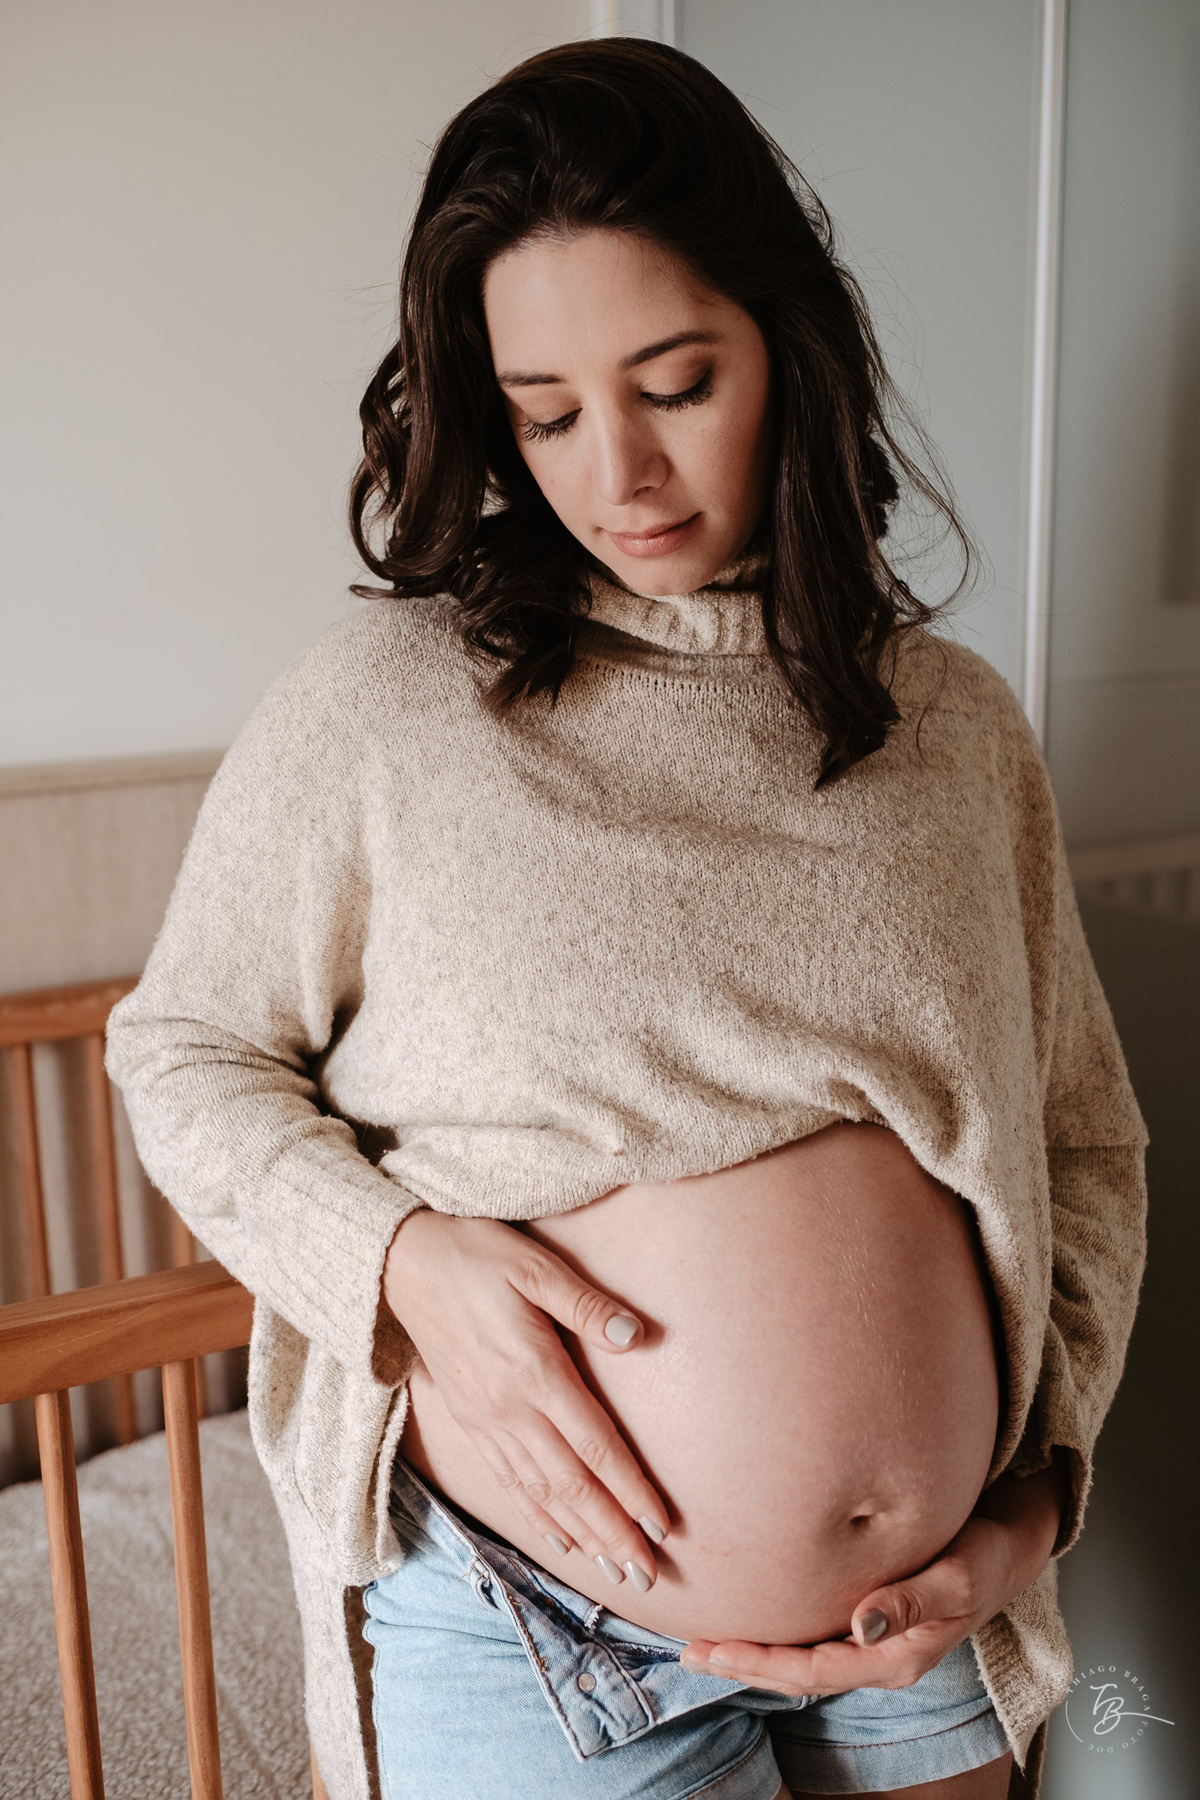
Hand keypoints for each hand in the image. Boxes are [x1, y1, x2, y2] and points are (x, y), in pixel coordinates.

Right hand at [382, 1209, 669, 1583]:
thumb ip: (588, 1305)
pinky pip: (508, 1483)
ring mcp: (486, 1422)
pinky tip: (560, 1540)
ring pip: (541, 1495)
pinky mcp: (468, 1422)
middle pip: (572, 1487)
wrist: (403, 1264)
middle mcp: (509, 1410)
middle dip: (612, 1535)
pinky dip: (538, 1518)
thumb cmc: (477, 1256)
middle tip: (648, 1576)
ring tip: (613, 1572)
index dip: (630, 1490)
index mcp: (535, 1372)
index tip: (662, 1527)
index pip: (595, 1447)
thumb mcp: (536, 1266)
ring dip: (581, 1537)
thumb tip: (640, 1336)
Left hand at [680, 1453, 1069, 1695]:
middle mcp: (878, 1655)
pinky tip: (753, 1617)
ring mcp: (872, 1639)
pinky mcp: (870, 1616)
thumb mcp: (956, 1575)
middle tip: (688, 1651)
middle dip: (742, 1663)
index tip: (715, 1649)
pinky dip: (777, 1631)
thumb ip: (909, 1600)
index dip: (761, 1663)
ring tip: (703, 1642)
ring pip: (801, 1656)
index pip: (813, 1671)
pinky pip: (813, 1635)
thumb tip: (861, 1624)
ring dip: (753, 1651)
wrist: (1011, 1543)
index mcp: (895, 1657)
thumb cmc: (985, 1554)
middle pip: (797, 1673)